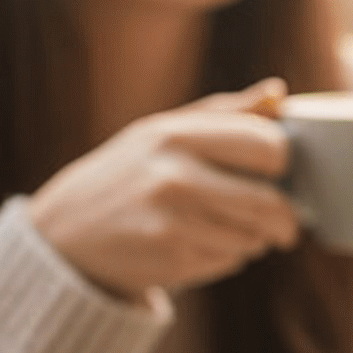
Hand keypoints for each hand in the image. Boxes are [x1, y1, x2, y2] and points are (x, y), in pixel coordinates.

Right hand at [29, 80, 298, 299]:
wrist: (65, 233)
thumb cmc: (130, 171)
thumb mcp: (163, 130)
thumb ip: (225, 112)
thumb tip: (279, 92)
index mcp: (176, 136)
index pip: (269, 147)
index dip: (285, 162)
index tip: (281, 172)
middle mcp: (175, 178)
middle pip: (271, 201)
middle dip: (287, 216)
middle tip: (287, 222)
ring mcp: (172, 222)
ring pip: (255, 236)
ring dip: (258, 237)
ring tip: (231, 227)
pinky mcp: (172, 260)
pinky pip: (232, 260)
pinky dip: (232, 255)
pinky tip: (202, 243)